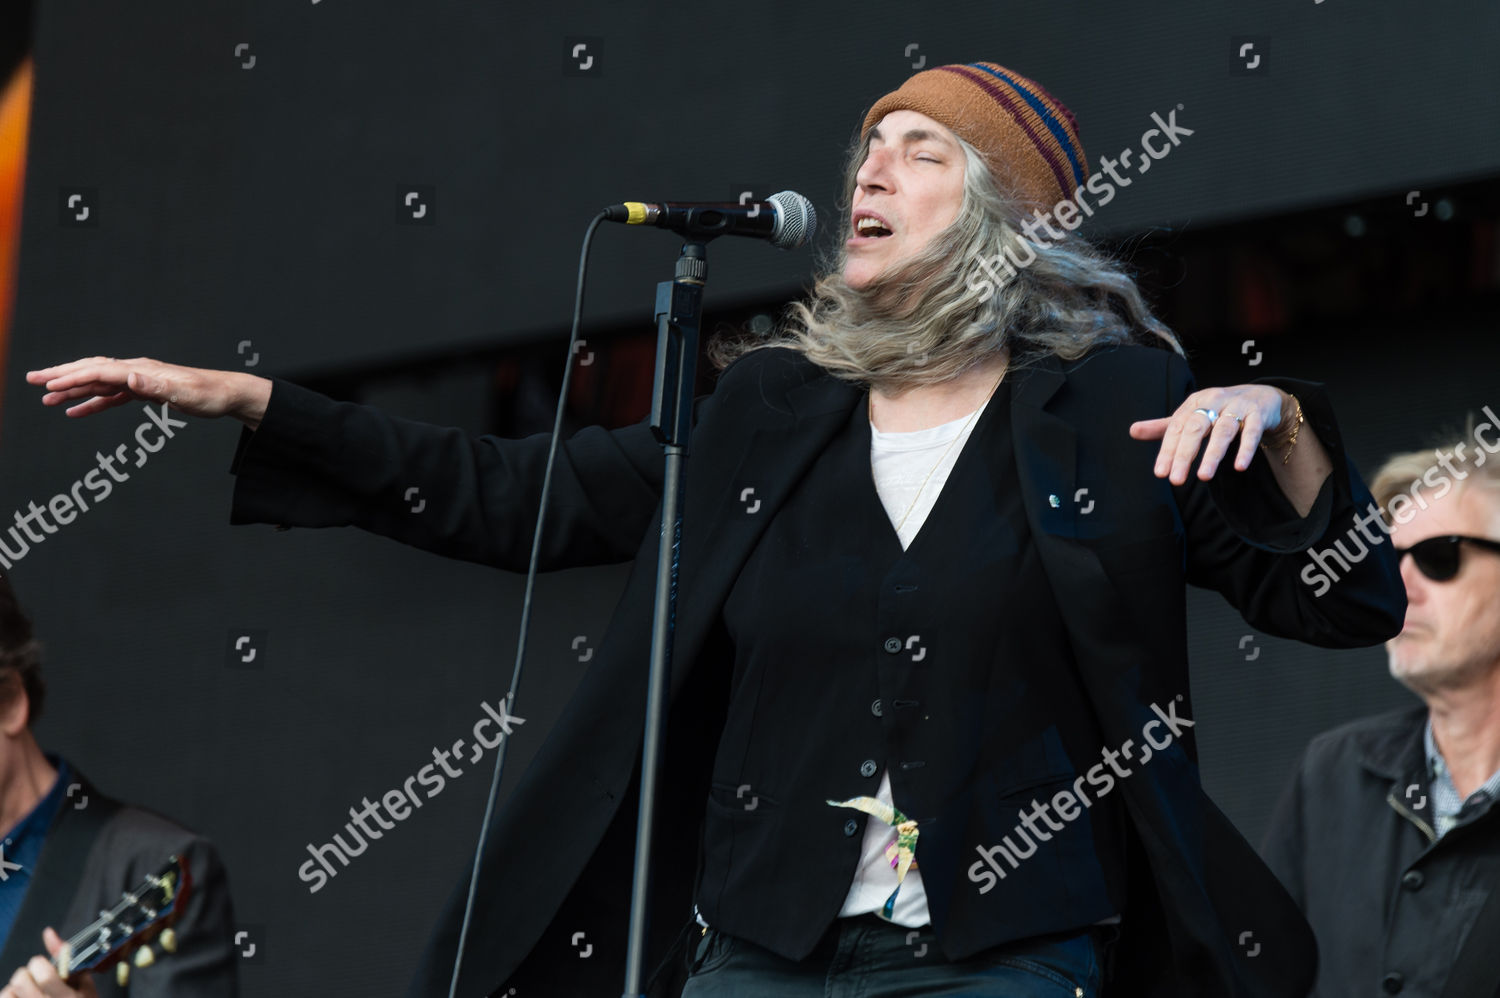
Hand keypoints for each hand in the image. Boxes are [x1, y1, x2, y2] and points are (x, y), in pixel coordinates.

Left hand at [0, 927, 99, 997]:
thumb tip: (48, 933)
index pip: (42, 971)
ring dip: (14, 991)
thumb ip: (66, 957)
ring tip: (26, 995)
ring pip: (6, 994)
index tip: (45, 967)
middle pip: (19, 980)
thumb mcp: (84, 985)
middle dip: (26, 975)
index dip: (39, 963)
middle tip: (35, 981)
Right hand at [26, 356, 269, 427]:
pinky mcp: (145, 391)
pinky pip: (112, 396)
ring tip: (46, 400)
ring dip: (72, 390)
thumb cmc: (209, 395)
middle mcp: (138, 370)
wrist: (228, 394)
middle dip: (61, 375)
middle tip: (32, 380)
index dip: (73, 378)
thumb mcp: (184, 393)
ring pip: (98, 382)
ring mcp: (140, 380)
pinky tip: (76, 412)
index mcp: (142, 369)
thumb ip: (155, 385)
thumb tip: (129, 376)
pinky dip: (92, 402)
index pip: (100, 370)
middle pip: (92, 369)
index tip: (48, 386)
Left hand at [1129, 385, 1289, 484]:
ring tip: (1203, 477)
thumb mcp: (1192, 415)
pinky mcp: (1258, 414)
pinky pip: (1251, 432)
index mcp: (1194, 403)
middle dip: (1185, 454)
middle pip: (1196, 428)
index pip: (1176, 428)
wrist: (1261, 397)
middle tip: (1175, 480)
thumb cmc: (1219, 410)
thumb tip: (1132, 431)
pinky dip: (1245, 448)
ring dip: (1213, 454)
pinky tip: (1239, 467)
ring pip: (1223, 430)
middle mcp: (1214, 401)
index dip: (1167, 450)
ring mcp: (1237, 407)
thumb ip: (1164, 427)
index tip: (1160, 473)